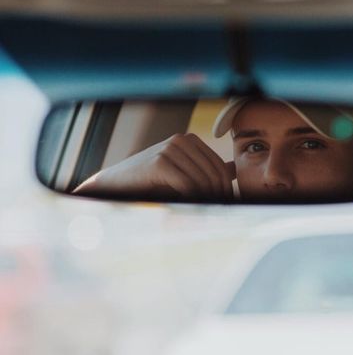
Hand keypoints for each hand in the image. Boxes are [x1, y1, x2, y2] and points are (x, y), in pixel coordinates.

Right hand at [74, 133, 235, 200]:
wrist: (116, 183)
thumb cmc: (150, 181)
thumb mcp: (182, 173)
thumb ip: (206, 169)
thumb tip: (234, 170)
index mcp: (190, 140)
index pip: (219, 165)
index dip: (226, 187)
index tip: (227, 204)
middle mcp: (181, 140)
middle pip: (214, 172)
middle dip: (220, 194)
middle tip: (220, 211)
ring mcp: (170, 149)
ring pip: (202, 180)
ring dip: (208, 199)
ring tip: (208, 213)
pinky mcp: (160, 162)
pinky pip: (187, 185)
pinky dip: (193, 199)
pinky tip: (192, 208)